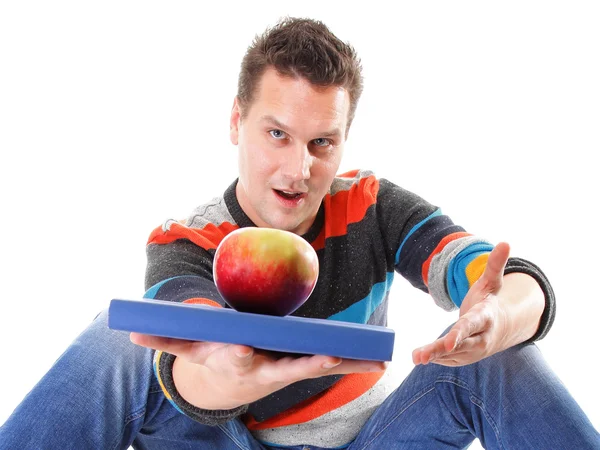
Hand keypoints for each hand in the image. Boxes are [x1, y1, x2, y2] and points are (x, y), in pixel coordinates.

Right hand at [130, 333, 386, 409]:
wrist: (233, 378)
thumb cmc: (211, 355)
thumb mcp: (187, 346)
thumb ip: (164, 336)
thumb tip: (131, 330)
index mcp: (234, 362)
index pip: (233, 359)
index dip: (235, 354)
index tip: (240, 349)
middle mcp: (264, 370)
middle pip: (286, 368)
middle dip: (306, 364)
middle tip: (327, 358)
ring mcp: (286, 370)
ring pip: (316, 368)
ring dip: (342, 364)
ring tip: (370, 358)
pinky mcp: (301, 366)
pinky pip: (330, 365)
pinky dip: (353, 362)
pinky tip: (377, 358)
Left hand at [412, 242, 510, 366]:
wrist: (501, 326)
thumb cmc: (490, 300)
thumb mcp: (492, 282)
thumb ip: (495, 265)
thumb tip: (505, 242)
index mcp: (485, 317)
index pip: (471, 325)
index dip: (459, 334)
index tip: (448, 342)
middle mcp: (481, 337)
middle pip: (460, 344)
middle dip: (441, 350)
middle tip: (421, 357)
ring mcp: (473, 350)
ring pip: (451, 355)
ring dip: (433, 356)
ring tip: (415, 357)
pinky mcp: (465, 357)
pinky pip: (448, 359)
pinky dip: (434, 359)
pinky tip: (419, 357)